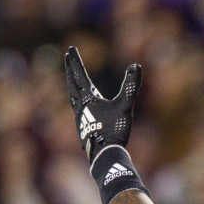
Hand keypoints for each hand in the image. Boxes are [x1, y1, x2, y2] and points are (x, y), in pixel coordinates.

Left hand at [64, 46, 140, 163]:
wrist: (104, 154)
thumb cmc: (114, 130)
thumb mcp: (125, 106)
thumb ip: (130, 86)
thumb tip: (136, 65)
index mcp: (88, 98)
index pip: (80, 74)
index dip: (76, 61)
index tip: (71, 49)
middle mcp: (80, 105)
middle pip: (72, 83)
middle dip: (70, 69)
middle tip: (67, 57)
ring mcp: (79, 117)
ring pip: (72, 96)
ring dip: (71, 84)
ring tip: (71, 80)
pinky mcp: (82, 127)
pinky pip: (76, 108)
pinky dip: (76, 100)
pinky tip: (80, 106)